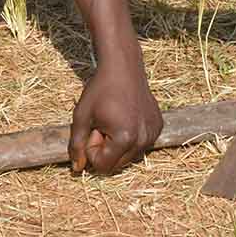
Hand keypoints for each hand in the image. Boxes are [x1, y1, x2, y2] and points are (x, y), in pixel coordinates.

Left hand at [69, 55, 162, 174]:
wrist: (123, 67)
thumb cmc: (100, 90)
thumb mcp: (82, 116)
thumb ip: (77, 144)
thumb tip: (77, 169)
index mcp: (125, 138)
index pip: (103, 166)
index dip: (93, 149)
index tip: (94, 127)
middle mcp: (143, 140)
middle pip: (118, 165)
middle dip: (105, 149)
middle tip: (102, 124)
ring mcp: (153, 134)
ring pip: (129, 156)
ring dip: (117, 144)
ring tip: (114, 120)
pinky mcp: (158, 127)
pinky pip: (140, 144)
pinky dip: (130, 137)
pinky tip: (126, 116)